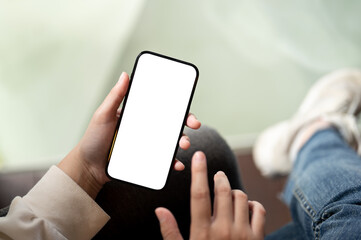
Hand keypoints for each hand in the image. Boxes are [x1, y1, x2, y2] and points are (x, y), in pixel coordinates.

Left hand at [58, 72, 200, 197]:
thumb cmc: (93, 139)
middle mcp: (146, 129)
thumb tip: (125, 74)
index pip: (161, 108)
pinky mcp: (147, 160)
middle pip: (171, 124)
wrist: (88, 167)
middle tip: (195, 125)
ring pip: (171, 142)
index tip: (187, 106)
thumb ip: (114, 97)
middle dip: (186, 123)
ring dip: (182, 141)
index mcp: (138, 116)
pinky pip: (164, 161)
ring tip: (184, 145)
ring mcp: (147, 145)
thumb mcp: (103, 115)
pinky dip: (173, 162)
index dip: (177, 106)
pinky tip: (177, 164)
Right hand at [155, 151, 265, 239]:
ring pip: (241, 197)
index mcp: (202, 231)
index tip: (198, 155)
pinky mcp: (258, 239)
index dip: (198, 171)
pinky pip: (259, 210)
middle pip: (223, 190)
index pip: (199, 193)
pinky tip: (246, 207)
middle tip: (217, 175)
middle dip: (219, 177)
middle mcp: (223, 230)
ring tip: (229, 195)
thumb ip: (170, 231)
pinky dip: (253, 204)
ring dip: (234, 191)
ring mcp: (242, 234)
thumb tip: (160, 210)